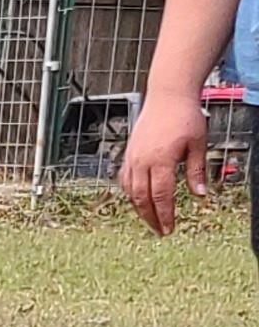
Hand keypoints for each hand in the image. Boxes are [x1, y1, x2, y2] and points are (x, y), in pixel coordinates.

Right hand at [119, 87, 209, 234]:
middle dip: (151, 217)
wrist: (167, 95)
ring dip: (140, 208)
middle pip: (143, 198)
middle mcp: (142, 161)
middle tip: (160, 230)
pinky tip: (138, 199)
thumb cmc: (184, 116)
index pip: (161, 196)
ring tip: (150, 218)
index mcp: (161, 160)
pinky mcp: (129, 154)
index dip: (165, 215)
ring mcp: (132, 158)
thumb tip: (200, 194)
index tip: (169, 229)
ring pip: (131, 191)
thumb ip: (197, 170)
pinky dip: (131, 193)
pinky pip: (125, 180)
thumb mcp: (198, 143)